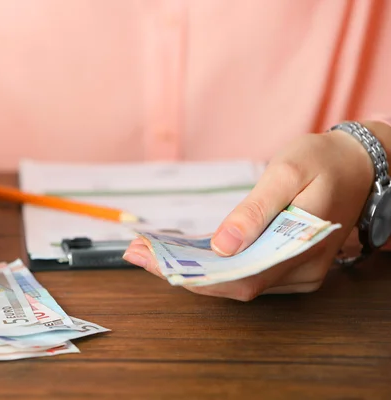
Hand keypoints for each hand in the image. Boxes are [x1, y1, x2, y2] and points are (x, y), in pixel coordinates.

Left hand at [124, 122, 388, 300]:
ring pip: (240, 283)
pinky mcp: (291, 265)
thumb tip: (222, 246)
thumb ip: (255, 211)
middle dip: (184, 275)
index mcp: (302, 248)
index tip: (152, 263)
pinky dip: (215, 267)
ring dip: (195, 272)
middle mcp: (302, 272)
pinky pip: (249, 274)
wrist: (360, 164)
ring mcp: (298, 273)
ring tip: (152, 254)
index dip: (195, 276)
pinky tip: (186, 253)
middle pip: (236, 286)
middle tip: (138, 255)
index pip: (241, 278)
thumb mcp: (287, 173)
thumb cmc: (323, 161)